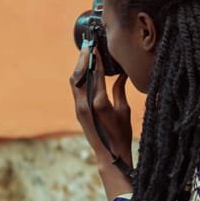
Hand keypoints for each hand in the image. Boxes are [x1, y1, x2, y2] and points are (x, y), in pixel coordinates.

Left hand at [70, 46, 132, 199]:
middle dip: (84, 58)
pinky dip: (79, 77)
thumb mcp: (124, 110)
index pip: (96, 73)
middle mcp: (85, 104)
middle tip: (88, 44)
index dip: (96, 58)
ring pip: (75, 81)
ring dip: (79, 66)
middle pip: (80, 74)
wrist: (109, 155)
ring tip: (85, 54)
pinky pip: (76, 89)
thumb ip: (120, 89)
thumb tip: (122, 73)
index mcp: (99, 102)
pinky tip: (85, 71)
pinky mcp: (78, 112)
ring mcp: (79, 108)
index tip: (96, 45)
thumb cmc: (121, 134)